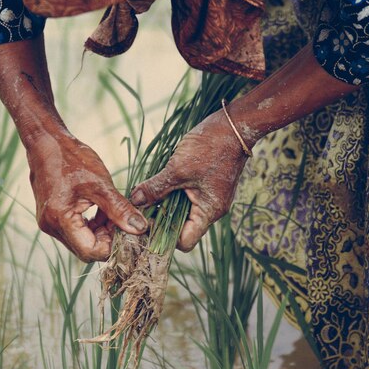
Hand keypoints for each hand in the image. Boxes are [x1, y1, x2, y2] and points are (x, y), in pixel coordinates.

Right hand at [28, 132, 147, 261]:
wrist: (46, 142)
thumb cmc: (72, 158)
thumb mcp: (101, 184)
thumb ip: (119, 209)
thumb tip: (140, 229)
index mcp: (60, 220)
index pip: (91, 252)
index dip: (112, 245)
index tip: (128, 229)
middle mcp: (51, 227)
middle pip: (86, 250)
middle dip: (108, 239)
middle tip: (123, 220)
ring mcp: (50, 223)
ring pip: (82, 242)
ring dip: (101, 232)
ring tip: (113, 211)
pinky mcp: (52, 218)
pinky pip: (76, 231)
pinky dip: (92, 225)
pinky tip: (102, 209)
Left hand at [130, 112, 248, 251]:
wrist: (234, 126)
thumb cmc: (210, 148)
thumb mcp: (177, 169)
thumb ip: (155, 188)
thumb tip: (135, 201)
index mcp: (209, 212)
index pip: (185, 242)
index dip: (165, 237)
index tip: (147, 223)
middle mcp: (212, 209)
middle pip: (183, 228)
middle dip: (162, 220)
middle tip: (142, 209)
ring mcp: (211, 197)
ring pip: (183, 211)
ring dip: (166, 205)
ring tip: (149, 195)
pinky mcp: (208, 185)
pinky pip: (187, 197)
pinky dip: (173, 193)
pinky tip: (160, 183)